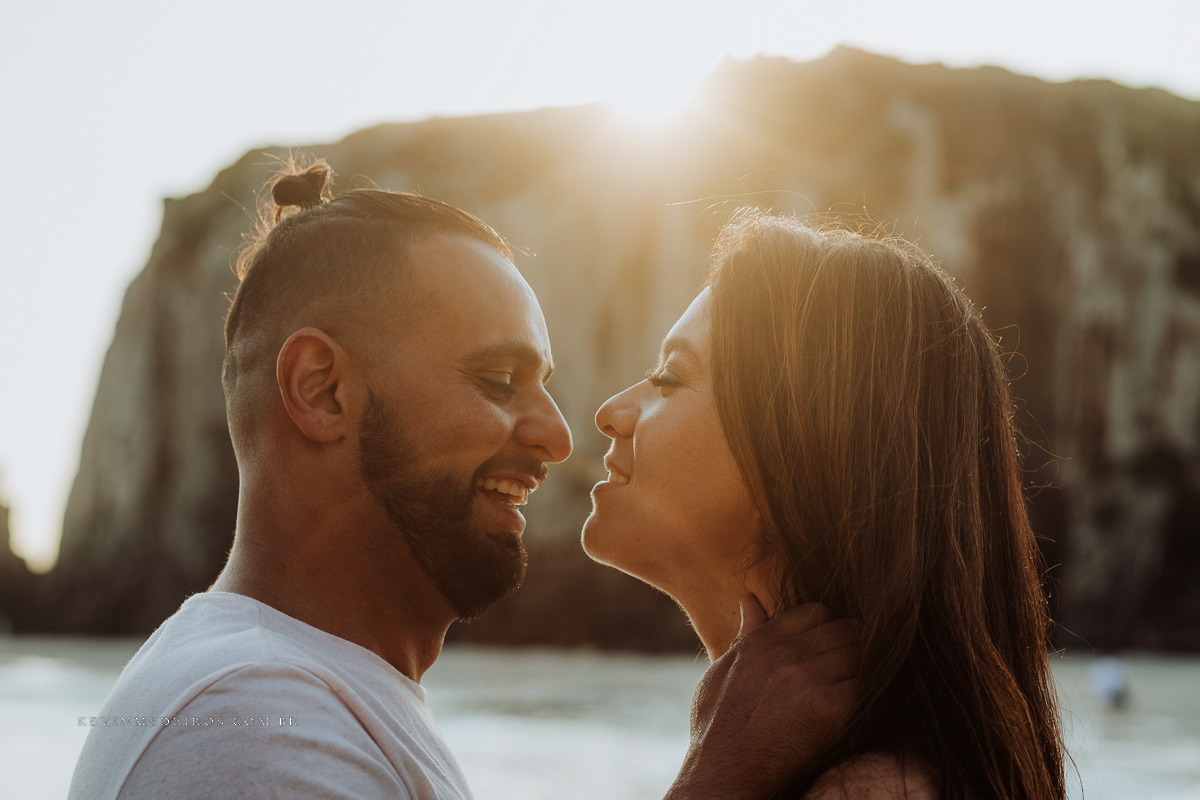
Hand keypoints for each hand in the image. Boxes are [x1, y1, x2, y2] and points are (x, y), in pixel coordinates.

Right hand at [664, 598, 859, 799]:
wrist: (722, 775)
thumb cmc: (716, 728)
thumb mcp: (721, 671)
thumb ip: (745, 635)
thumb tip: (751, 600)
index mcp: (763, 640)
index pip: (816, 611)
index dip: (825, 629)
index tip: (823, 651)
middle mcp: (787, 653)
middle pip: (844, 629)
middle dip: (848, 647)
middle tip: (844, 672)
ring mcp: (809, 678)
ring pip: (858, 655)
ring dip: (857, 672)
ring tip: (846, 691)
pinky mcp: (829, 708)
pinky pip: (863, 687)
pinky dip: (860, 698)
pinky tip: (846, 712)